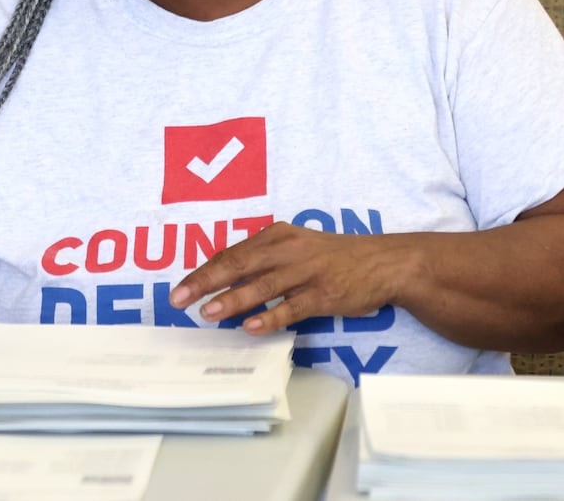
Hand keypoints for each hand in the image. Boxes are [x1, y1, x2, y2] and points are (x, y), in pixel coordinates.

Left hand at [168, 222, 403, 333]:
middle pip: (239, 264)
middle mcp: (288, 249)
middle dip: (206, 282)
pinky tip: (250, 327)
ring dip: (232, 300)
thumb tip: (223, 275)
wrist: (383, 262)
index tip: (180, 288)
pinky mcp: (323, 294)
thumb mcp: (295, 245)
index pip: (232, 253)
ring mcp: (306, 272)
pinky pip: (291, 307)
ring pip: (262, 286)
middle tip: (180, 299)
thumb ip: (263, 258)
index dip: (204, 271)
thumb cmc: (333, 256)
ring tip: (207, 313)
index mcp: (277, 235)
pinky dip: (270, 318)